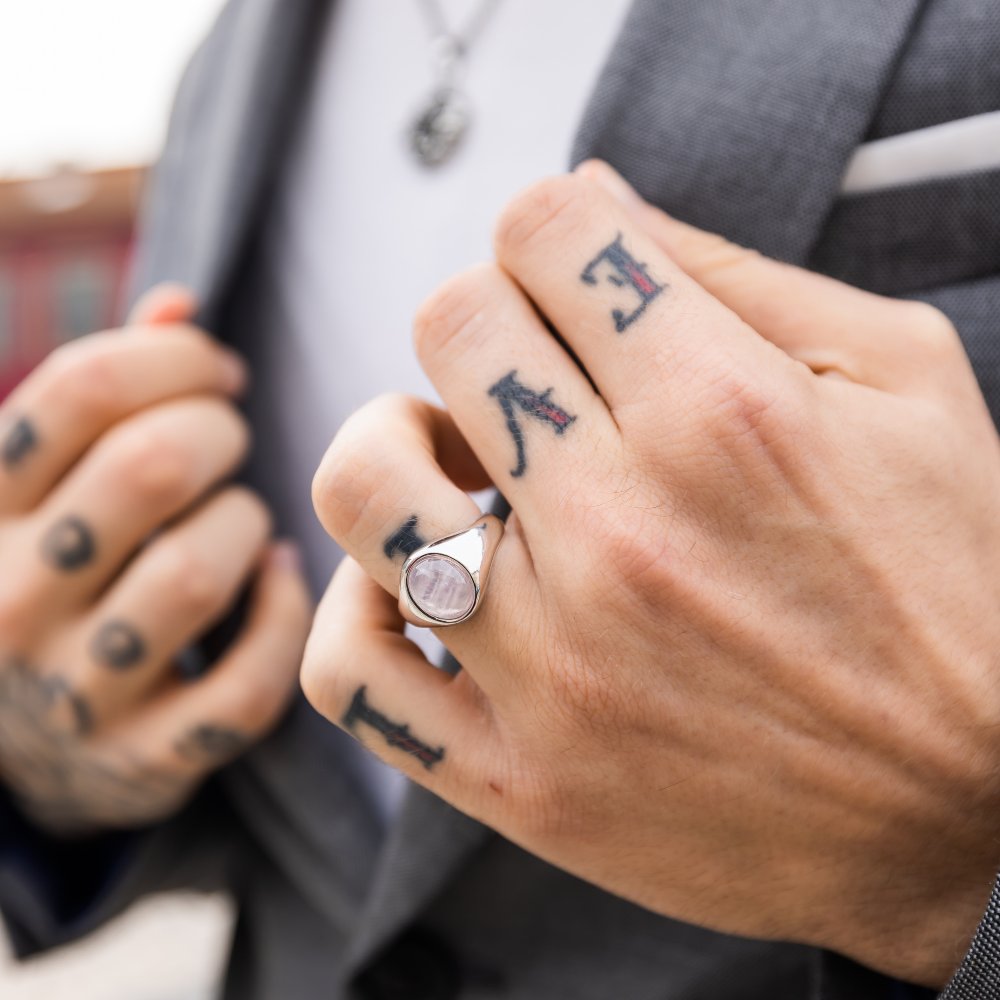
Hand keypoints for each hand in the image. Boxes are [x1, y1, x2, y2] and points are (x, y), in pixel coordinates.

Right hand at [0, 285, 310, 833]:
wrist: (33, 737)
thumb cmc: (65, 570)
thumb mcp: (50, 481)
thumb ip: (106, 392)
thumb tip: (180, 305)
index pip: (79, 388)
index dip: (177, 359)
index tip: (218, 374)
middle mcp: (13, 597)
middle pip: (152, 468)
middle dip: (221, 431)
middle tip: (233, 439)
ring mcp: (77, 688)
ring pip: (198, 574)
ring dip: (248, 525)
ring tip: (244, 521)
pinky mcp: (148, 755)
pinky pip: (248, 684)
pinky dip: (283, 618)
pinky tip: (279, 581)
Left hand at [303, 164, 999, 985]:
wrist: (977, 818)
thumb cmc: (956, 593)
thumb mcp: (902, 385)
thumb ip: (736, 273)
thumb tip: (593, 193)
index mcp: (721, 412)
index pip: (545, 230)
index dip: (549, 229)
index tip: (571, 275)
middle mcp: (622, 530)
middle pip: (450, 328)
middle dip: (486, 323)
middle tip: (533, 375)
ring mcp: (557, 665)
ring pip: (364, 483)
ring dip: (392, 445)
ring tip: (457, 469)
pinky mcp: (520, 778)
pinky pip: (349, 671)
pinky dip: (350, 611)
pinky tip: (410, 590)